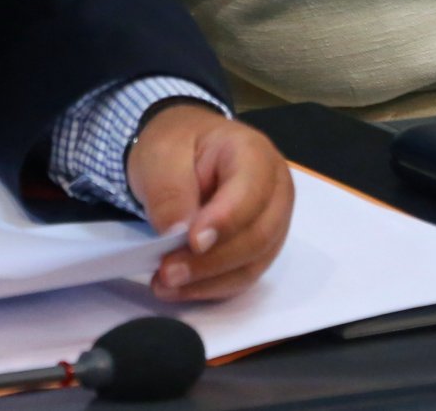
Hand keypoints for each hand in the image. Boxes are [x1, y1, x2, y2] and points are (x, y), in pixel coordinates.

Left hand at [126, 104, 293, 300]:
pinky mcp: (259, 249)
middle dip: (212, 260)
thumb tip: (176, 233)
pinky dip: (210, 287)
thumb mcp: (160, 155)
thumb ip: (170, 192)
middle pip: (257, 236)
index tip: (192, 241)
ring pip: (252, 263)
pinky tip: (179, 289)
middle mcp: (275, 191)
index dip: (225, 221)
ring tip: (166, 284)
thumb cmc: (176, 145)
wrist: (181, 151)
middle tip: (169, 271)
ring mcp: (272, 222)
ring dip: (209, 280)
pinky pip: (243, 275)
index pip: (251, 192)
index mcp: (255, 154)